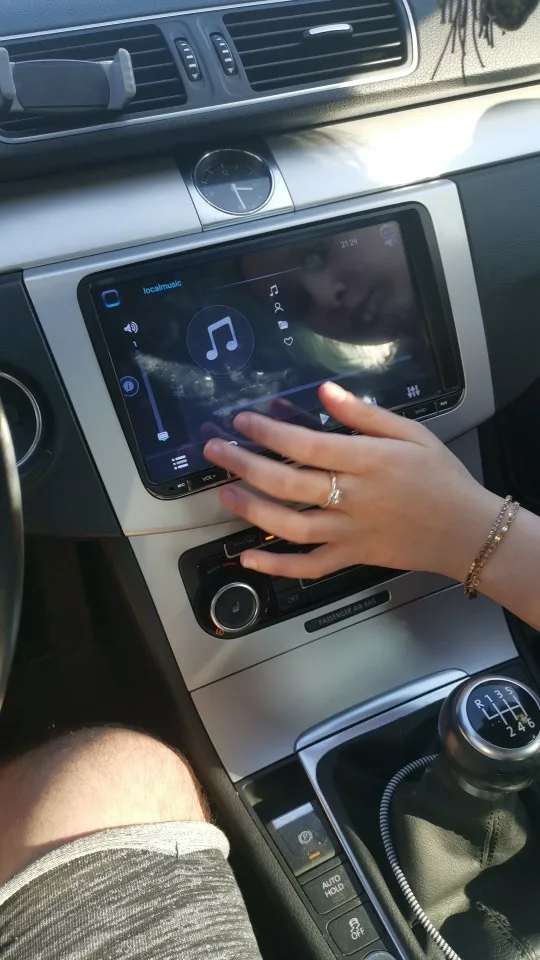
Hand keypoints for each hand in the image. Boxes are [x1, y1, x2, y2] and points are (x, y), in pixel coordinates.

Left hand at [203, 381, 499, 582]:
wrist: (466, 530)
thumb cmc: (440, 477)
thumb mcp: (412, 433)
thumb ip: (365, 414)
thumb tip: (324, 391)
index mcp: (368, 462)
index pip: (307, 446)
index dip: (269, 433)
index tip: (243, 421)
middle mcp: (354, 498)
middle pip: (289, 484)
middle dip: (246, 466)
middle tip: (216, 451)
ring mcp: (350, 532)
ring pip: (291, 527)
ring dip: (252, 512)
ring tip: (226, 494)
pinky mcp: (351, 558)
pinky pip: (309, 567)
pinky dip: (277, 567)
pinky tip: (247, 559)